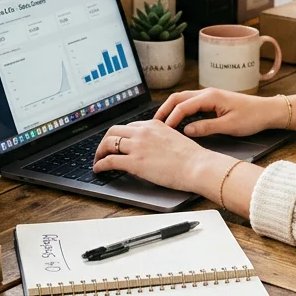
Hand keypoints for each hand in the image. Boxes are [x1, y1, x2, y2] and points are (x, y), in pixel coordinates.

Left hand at [92, 119, 232, 194]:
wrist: (197, 166)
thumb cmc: (192, 157)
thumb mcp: (174, 139)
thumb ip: (160, 139)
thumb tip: (152, 148)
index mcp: (153, 125)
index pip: (129, 127)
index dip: (119, 136)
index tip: (117, 143)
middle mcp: (142, 132)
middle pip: (113, 131)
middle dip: (105, 141)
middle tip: (102, 151)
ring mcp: (137, 146)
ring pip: (108, 144)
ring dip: (99, 152)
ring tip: (97, 161)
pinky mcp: (134, 162)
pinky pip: (109, 161)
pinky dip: (100, 165)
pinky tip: (99, 169)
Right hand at [153, 88, 286, 136]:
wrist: (268, 111)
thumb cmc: (252, 117)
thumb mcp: (229, 126)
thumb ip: (206, 127)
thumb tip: (186, 131)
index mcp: (210, 96)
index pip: (183, 106)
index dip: (171, 118)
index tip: (163, 130)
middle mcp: (207, 93)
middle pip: (178, 98)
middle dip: (165, 109)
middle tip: (153, 123)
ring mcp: (209, 96)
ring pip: (184, 99)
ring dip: (171, 109)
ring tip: (161, 123)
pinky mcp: (212, 101)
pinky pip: (191, 103)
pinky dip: (180, 110)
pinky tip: (177, 121)